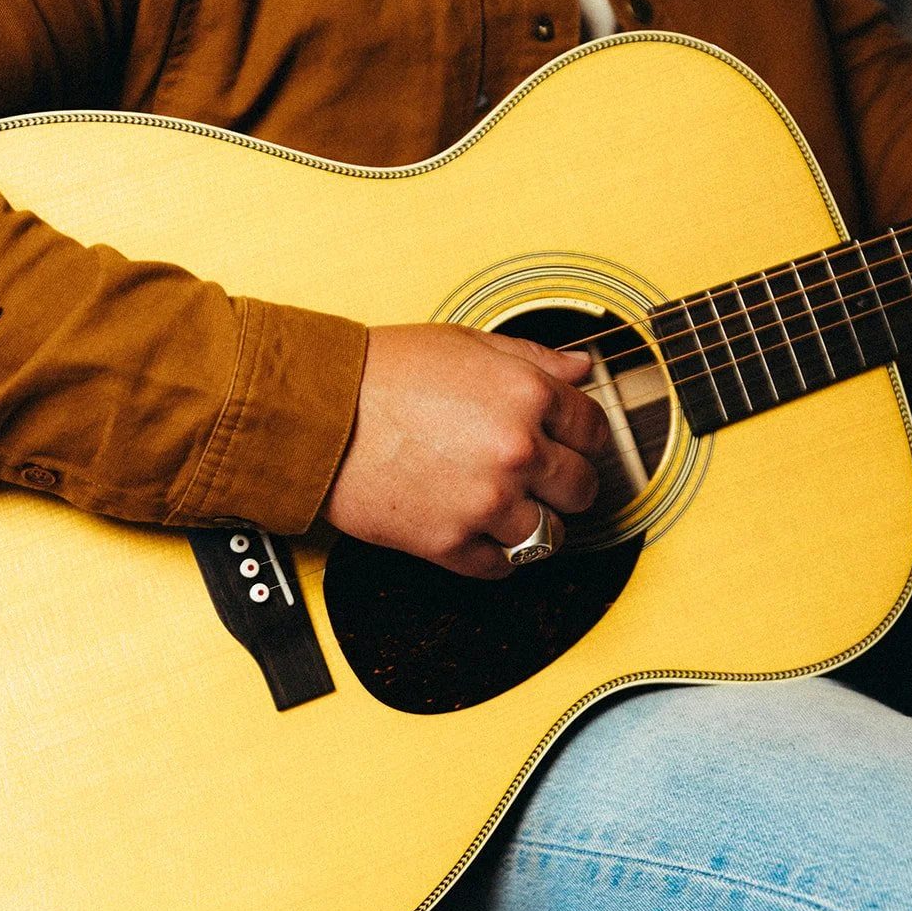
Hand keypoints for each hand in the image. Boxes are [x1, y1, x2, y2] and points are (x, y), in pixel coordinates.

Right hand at [322, 323, 607, 577]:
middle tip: (541, 479)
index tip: (569, 443)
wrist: (317, 414)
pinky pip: (501, 567)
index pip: (594, 430)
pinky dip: (495, 555)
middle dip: (567, 484)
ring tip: (505, 507)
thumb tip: (582, 370)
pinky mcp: (451, 543)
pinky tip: (477, 529)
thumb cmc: (382, 373)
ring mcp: (486, 502)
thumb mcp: (466, 343)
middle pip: (583, 488)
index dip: (583, 437)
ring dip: (535, 524)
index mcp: (527, 395)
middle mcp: (516, 451)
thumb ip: (534, 358)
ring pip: (550, 536)